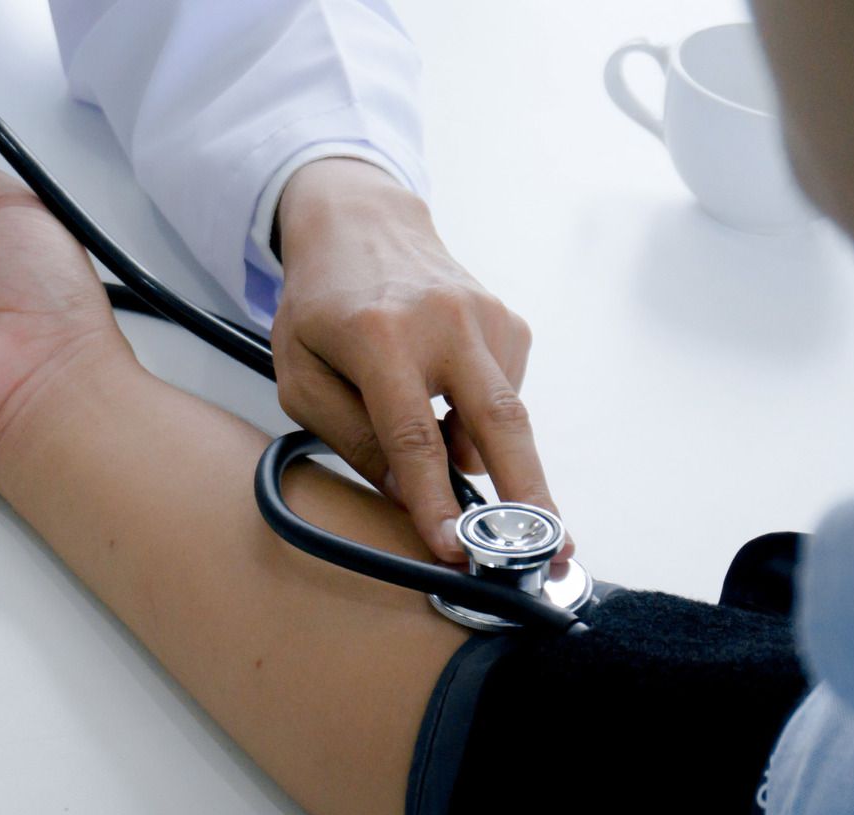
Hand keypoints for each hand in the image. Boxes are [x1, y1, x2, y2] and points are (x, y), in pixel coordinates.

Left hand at [272, 158, 566, 563]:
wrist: (360, 224)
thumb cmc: (321, 304)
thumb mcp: (301, 376)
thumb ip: (348, 436)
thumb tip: (406, 493)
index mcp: (381, 337)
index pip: (414, 437)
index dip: (436, 501)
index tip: (455, 550)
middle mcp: (444, 322)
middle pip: (500, 423)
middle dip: (529, 497)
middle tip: (552, 551)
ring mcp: (485, 317)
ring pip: (506, 416)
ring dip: (490, 460)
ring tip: (454, 460)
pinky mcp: (508, 321)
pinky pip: (505, 395)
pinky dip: (480, 419)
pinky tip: (447, 401)